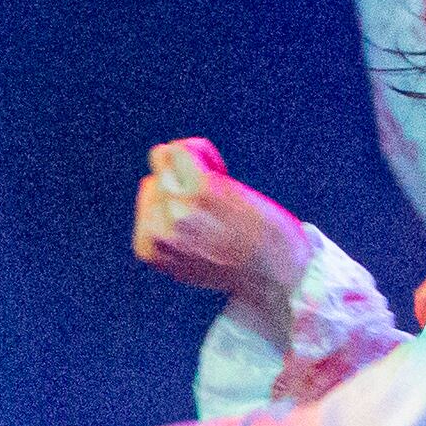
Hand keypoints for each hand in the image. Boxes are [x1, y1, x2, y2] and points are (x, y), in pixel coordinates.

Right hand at [133, 139, 310, 323]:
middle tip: (214, 201)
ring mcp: (178, 209)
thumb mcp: (188, 262)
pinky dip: (200, 151)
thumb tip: (150, 185)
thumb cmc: (243, 266)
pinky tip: (220, 170)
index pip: (147, 198)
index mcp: (150, 248)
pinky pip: (184, 149)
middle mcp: (160, 230)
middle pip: (155, 179)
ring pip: (165, 158)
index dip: (175, 198)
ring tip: (217, 183)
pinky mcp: (202, 190)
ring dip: (192, 165)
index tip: (200, 214)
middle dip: (181, 181)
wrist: (278, 276)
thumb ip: (168, 235)